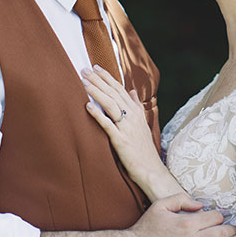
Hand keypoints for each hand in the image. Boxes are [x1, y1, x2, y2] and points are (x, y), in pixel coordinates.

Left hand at [82, 66, 159, 182]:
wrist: (151, 169)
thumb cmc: (144, 148)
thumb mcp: (142, 124)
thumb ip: (136, 106)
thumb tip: (133, 91)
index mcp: (136, 112)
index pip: (120, 89)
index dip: (107, 77)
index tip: (96, 67)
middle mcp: (132, 116)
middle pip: (113, 93)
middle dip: (98, 80)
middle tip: (84, 69)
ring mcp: (127, 128)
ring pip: (110, 104)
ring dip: (97, 92)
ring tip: (84, 82)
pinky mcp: (121, 140)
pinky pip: (107, 125)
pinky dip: (97, 115)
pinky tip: (87, 106)